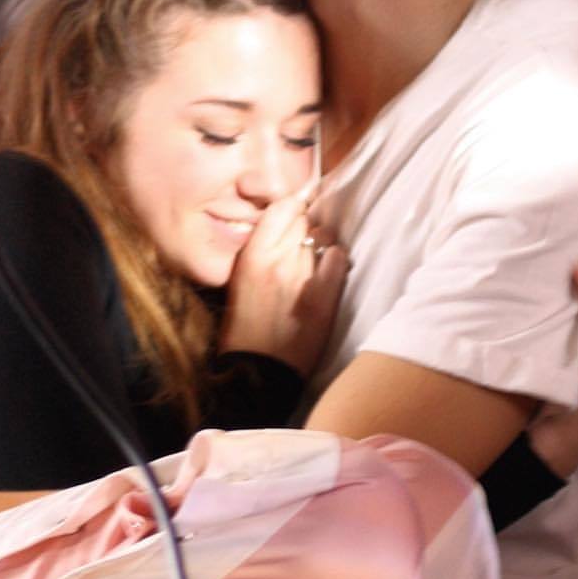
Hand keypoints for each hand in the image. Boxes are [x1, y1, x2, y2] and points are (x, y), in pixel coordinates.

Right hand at [219, 191, 348, 377]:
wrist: (258, 370)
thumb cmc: (244, 328)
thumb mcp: (239, 280)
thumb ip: (259, 251)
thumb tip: (282, 227)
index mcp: (251, 255)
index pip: (281, 208)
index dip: (291, 209)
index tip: (294, 217)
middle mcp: (276, 259)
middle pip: (304, 219)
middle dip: (305, 227)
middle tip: (302, 245)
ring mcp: (301, 276)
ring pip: (323, 235)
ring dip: (321, 244)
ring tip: (315, 261)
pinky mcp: (323, 295)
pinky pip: (338, 257)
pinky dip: (336, 260)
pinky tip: (329, 271)